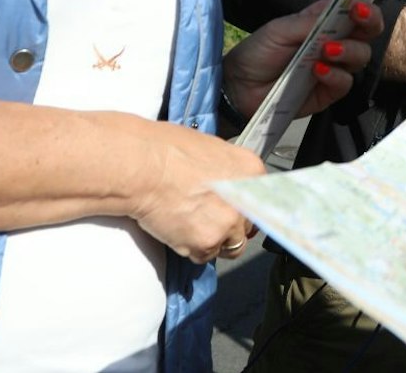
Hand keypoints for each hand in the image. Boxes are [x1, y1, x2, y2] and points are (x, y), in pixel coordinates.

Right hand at [127, 119, 265, 263]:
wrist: (141, 166)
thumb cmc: (165, 150)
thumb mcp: (210, 149)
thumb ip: (227, 170)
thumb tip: (226, 183)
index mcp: (250, 170)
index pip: (264, 200)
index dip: (248, 209)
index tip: (241, 214)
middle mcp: (246, 199)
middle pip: (249, 225)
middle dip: (231, 226)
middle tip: (208, 218)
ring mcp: (227, 223)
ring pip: (232, 246)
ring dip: (215, 241)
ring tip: (192, 225)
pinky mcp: (206, 243)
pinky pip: (204, 257)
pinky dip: (191, 249)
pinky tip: (177, 230)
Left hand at [222, 0, 405, 118]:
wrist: (235, 88)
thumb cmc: (257, 52)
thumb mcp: (281, 28)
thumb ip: (313, 17)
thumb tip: (344, 2)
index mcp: (325, 18)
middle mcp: (335, 40)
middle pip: (371, 26)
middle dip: (371, 17)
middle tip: (358, 12)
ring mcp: (334, 66)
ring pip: (362, 54)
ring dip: (348, 50)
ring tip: (324, 51)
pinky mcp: (329, 91)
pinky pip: (346, 82)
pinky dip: (334, 75)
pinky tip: (316, 71)